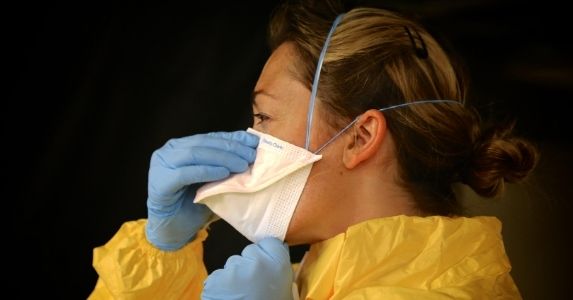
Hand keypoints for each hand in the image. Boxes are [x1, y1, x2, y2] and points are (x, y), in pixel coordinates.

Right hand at [145, 130, 258, 250]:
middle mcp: (169, 151)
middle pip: (204, 143)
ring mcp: (161, 165)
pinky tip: (223, 173)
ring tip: (242, 165)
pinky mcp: (160, 182)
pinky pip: (185, 173)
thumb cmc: (194, 205)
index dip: (233, 138)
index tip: (254, 142)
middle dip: (230, 148)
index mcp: (181, 146)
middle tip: (251, 156)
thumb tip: (251, 153)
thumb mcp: (213, 181)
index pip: (211, 137)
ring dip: (222, 158)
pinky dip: (206, 171)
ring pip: (195, 154)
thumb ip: (225, 166)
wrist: (172, 231)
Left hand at [202, 237, 293, 299]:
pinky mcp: (215, 280)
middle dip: (248, 265)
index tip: (266, 267)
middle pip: (249, 252)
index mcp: (278, 264)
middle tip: (252, 287)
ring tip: (239, 297)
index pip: (269, 242)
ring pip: (232, 265)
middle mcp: (256, 261)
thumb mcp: (284, 291)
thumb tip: (271, 255)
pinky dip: (220, 288)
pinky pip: (218, 277)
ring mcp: (233, 270)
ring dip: (234, 277)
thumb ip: (277, 269)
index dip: (266, 254)